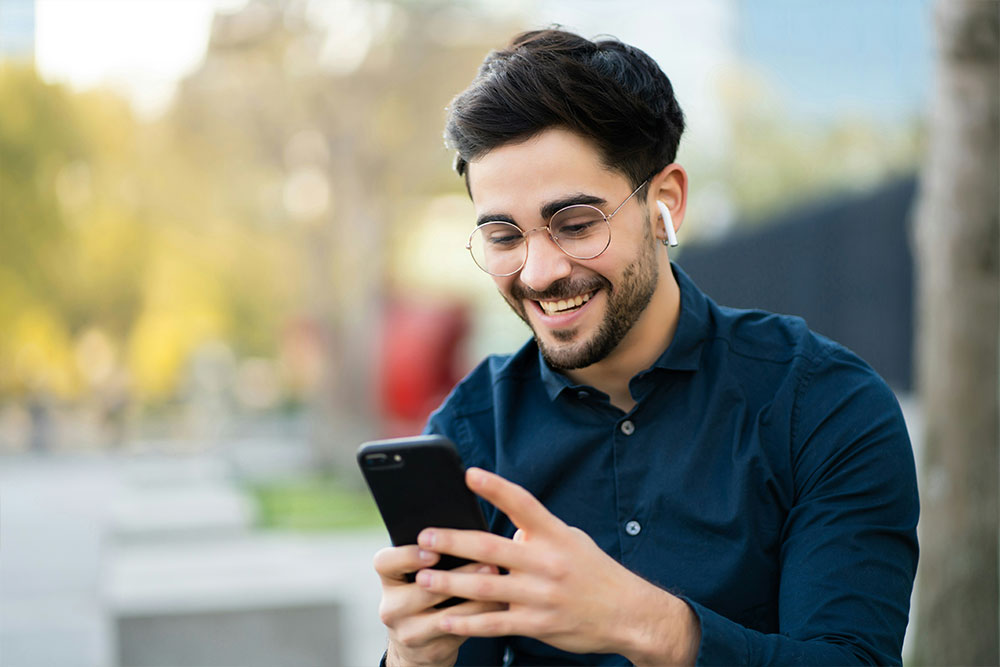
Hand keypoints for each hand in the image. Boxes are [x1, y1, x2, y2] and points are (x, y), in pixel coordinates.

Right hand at [373, 544, 503, 666]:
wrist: (417, 642)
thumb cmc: (424, 592)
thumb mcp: (417, 573)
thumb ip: (434, 553)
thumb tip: (469, 532)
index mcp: (388, 580)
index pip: (385, 562)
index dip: (408, 556)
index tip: (434, 551)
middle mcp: (392, 607)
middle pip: (422, 591)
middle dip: (459, 577)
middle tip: (488, 564)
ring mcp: (409, 632)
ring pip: (446, 616)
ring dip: (477, 599)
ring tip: (499, 584)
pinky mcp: (431, 650)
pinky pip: (460, 632)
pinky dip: (482, 618)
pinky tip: (500, 605)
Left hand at [414, 468, 699, 664]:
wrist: (630, 615)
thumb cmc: (596, 573)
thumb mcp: (572, 541)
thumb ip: (539, 533)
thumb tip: (508, 528)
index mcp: (554, 534)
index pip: (522, 503)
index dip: (495, 487)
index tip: (469, 474)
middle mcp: (546, 562)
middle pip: (491, 548)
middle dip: (454, 541)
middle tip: (424, 536)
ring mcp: (541, 596)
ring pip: (485, 587)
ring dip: (450, 581)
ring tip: (423, 576)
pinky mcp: (538, 625)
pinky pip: (495, 624)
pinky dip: (467, 623)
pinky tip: (445, 618)